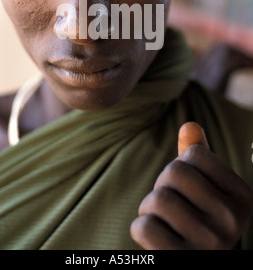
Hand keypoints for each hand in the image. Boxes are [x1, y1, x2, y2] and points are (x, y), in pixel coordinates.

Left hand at [130, 122, 252, 249]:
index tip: (186, 188)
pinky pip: (144, 227)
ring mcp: (210, 245)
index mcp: (242, 198)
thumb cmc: (198, 222)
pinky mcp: (182, 261)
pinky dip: (140, 229)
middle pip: (174, 172)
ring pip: (157, 199)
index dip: (180, 165)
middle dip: (161, 184)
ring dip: (148, 208)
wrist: (196, 262)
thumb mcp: (205, 191)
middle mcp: (233, 222)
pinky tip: (155, 238)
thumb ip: (198, 160)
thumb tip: (189, 125)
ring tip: (161, 221)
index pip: (196, 154)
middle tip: (168, 205)